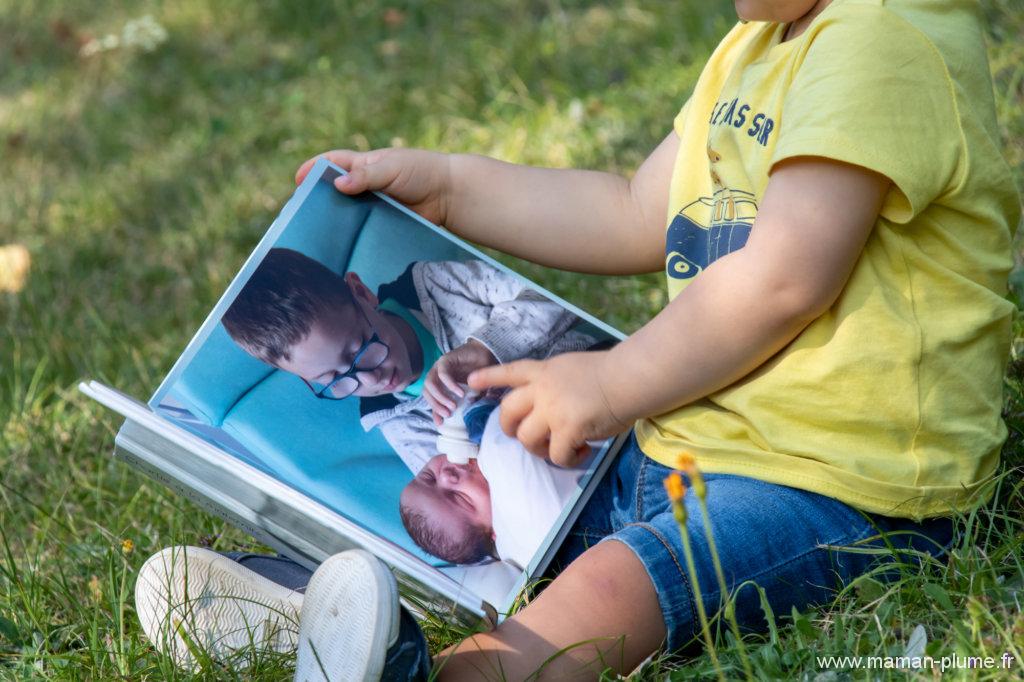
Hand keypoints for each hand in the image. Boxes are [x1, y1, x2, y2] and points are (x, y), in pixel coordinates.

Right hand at [295, 148, 452, 224]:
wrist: (449, 196)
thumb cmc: (421, 172)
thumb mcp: (392, 168)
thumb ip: (366, 176)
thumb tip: (338, 185)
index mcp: (365, 165)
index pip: (333, 163)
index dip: (314, 169)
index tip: (298, 180)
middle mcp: (365, 186)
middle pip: (334, 193)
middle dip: (317, 201)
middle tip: (300, 214)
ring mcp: (374, 207)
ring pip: (347, 215)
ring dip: (334, 223)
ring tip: (315, 235)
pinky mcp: (383, 225)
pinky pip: (364, 231)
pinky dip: (353, 238)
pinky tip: (341, 248)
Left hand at [423, 340, 497, 424]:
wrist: (486, 353)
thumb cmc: (477, 373)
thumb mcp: (471, 392)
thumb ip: (466, 402)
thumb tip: (463, 415)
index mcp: (439, 383)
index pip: (431, 398)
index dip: (434, 411)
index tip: (441, 423)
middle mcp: (436, 375)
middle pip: (427, 391)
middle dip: (435, 405)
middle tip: (448, 414)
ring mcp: (439, 367)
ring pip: (430, 383)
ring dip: (440, 396)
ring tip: (453, 405)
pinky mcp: (446, 359)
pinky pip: (442, 373)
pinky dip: (449, 384)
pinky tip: (460, 393)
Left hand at [467, 351, 631, 466]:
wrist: (630, 379)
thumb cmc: (611, 373)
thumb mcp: (572, 368)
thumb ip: (555, 382)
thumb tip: (549, 407)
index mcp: (544, 371)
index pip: (510, 372)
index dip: (489, 378)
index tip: (470, 383)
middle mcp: (542, 389)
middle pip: (508, 413)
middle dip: (510, 429)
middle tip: (524, 437)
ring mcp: (552, 410)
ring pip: (527, 439)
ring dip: (540, 450)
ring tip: (560, 448)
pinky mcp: (567, 430)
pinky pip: (557, 456)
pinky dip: (568, 460)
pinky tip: (583, 453)